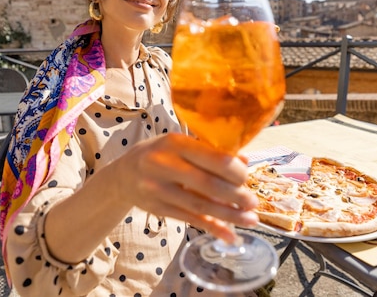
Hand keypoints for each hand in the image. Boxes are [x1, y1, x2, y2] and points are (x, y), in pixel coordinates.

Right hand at [114, 133, 259, 242]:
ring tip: (250, 220)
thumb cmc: (160, 154)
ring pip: (200, 205)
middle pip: (208, 184)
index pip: (213, 158)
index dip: (235, 171)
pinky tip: (229, 235)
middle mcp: (164, 164)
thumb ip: (210, 151)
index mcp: (176, 143)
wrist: (123, 175)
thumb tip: (244, 161)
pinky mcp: (158, 208)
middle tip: (253, 203)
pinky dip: (212, 228)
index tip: (247, 178)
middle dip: (236, 195)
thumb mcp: (181, 145)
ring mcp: (159, 188)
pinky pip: (190, 220)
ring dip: (229, 215)